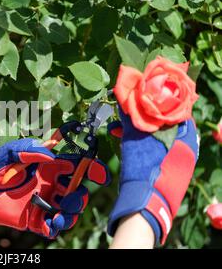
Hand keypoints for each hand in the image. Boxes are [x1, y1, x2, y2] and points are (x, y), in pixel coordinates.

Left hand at [0, 138, 110, 237]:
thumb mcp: (10, 152)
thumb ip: (28, 150)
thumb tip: (51, 153)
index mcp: (49, 168)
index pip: (75, 168)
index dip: (91, 170)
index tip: (100, 174)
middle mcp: (50, 185)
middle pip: (77, 191)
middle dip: (80, 194)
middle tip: (70, 194)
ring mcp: (44, 202)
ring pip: (70, 210)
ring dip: (73, 211)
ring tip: (62, 210)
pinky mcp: (34, 219)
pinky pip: (53, 226)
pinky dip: (58, 226)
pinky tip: (54, 220)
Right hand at [107, 109, 198, 244]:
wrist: (146, 205)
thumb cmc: (144, 170)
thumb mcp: (136, 140)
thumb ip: (132, 120)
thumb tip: (124, 99)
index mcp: (185, 139)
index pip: (177, 112)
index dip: (159, 102)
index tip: (141, 98)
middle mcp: (186, 149)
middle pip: (166, 125)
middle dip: (144, 118)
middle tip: (126, 114)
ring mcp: (179, 162)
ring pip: (158, 138)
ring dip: (139, 132)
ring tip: (118, 129)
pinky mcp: (169, 172)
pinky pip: (157, 151)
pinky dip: (142, 145)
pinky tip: (125, 143)